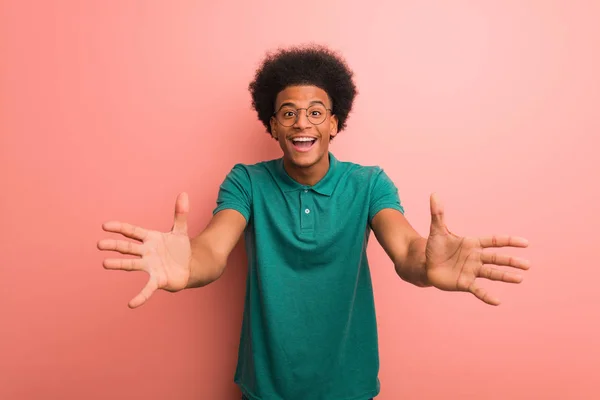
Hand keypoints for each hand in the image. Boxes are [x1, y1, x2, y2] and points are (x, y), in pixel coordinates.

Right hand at [97, 192, 191, 307]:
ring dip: (119, 264)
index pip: (132, 231)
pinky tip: (131, 304)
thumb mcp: (180, 230)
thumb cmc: (180, 249)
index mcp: (150, 239)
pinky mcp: (158, 280)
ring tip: (104, 263)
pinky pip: (147, 289)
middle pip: (128, 247)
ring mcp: (150, 266)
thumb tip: (183, 193)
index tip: (105, 226)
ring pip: (132, 264)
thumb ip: (181, 213)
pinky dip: (140, 297)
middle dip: (114, 245)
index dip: (120, 228)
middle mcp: (146, 253)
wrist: (190, 266)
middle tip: (99, 243)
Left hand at [424, 193, 529, 305]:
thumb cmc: (435, 247)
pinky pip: (478, 290)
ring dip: (505, 276)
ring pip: (491, 274)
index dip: (508, 241)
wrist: (426, 264)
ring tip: (520, 278)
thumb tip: (434, 194)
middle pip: (496, 258)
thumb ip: (438, 213)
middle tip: (527, 265)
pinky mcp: (465, 283)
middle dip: (511, 261)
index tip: (525, 243)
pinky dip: (486, 296)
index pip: (494, 241)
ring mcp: (472, 271)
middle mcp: (476, 258)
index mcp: (473, 244)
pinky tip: (497, 301)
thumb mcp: (437, 230)